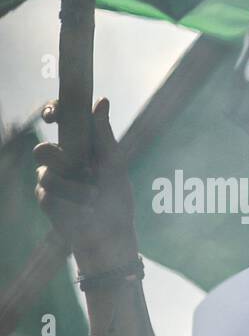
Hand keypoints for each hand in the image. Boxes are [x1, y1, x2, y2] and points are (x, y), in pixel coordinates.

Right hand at [33, 98, 137, 270]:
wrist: (112, 235)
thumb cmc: (117, 198)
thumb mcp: (114, 164)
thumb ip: (103, 135)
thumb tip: (101, 100)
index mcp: (79, 146)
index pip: (60, 120)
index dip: (51, 111)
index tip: (52, 116)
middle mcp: (61, 160)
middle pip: (43, 149)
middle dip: (56, 156)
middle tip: (74, 164)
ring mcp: (50, 179)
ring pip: (47, 174)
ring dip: (75, 187)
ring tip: (94, 196)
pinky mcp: (45, 198)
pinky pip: (49, 193)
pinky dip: (72, 202)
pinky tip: (87, 210)